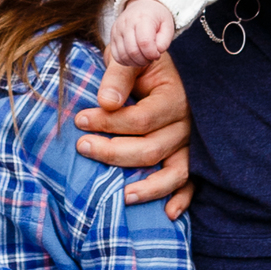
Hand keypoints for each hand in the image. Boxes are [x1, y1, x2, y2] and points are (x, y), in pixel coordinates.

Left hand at [74, 44, 192, 212]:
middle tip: (83, 147)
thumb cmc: (141, 60)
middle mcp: (187, 122)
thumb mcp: (129, 56)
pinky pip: (191, 182)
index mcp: (174, 96)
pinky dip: (182, 199)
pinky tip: (168, 213)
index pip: (140, 119)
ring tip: (122, 196)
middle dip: (114, 153)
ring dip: (149, 187)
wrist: (160, 59)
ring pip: (174, 171)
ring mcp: (190, 142)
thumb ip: (117, 75)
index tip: (79, 120)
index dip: (108, 123)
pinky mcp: (190, 155)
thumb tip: (105, 103)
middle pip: (152, 149)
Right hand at [106, 0, 175, 67]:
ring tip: (144, 58)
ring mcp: (117, 30)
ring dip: (136, 62)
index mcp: (143, 18)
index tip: (157, 54)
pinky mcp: (112, 36)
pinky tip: (135, 58)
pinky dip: (126, 61)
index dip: (152, 54)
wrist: (142, 5)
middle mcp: (126, 23)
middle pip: (133, 51)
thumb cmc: (157, 17)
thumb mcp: (168, 26)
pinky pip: (116, 56)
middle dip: (144, 60)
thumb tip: (154, 54)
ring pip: (123, 55)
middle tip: (151, 58)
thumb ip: (164, 42)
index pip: (145, 42)